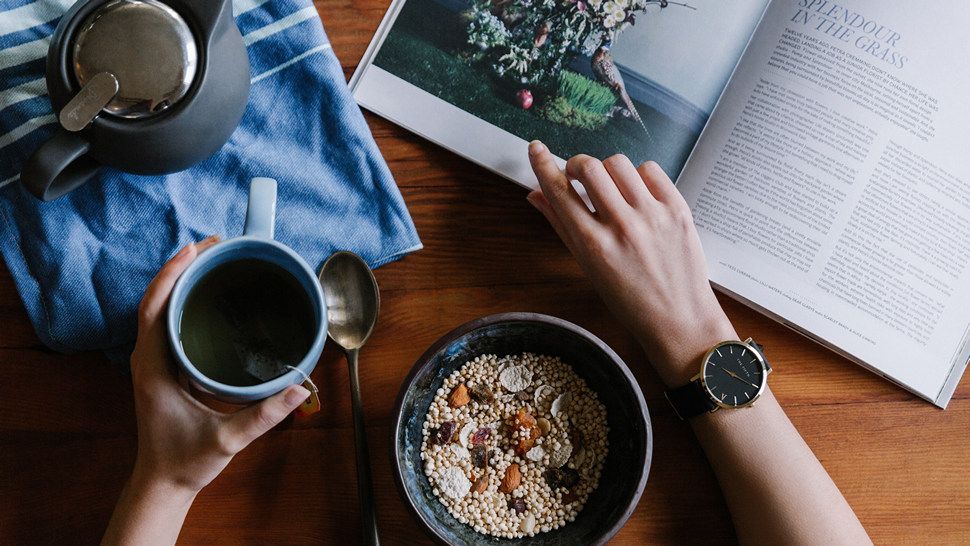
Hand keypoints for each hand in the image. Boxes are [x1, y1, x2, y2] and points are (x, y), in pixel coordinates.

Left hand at [129, 236, 308, 493]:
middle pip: (156, 299)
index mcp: (154, 368)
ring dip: (182, 280)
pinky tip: (208, 295)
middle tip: (216, 244)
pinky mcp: (164, 367)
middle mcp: (148, 359)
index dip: (172, 274)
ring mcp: (154, 362)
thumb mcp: (227, 439)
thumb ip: (264, 415)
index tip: (195, 249)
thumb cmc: (186, 461)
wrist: (163, 483)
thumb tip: (300, 389)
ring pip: (160, 308)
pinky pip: (168, 323)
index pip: (154, 308)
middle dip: (182, 267)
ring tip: (213, 259)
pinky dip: (184, 300)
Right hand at [526, 141, 736, 386]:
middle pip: (589, 167)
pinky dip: (638, 176)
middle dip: (577, 165)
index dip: (543, 164)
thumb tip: (535, 195)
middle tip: (579, 176)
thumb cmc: (629, 300)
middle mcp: (622, 226)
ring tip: (612, 189)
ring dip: (608, 170)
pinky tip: (637, 194)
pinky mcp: (678, 209)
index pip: (559, 192)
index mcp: (593, 245)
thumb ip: (561, 226)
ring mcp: (652, 216)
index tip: (536, 149)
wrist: (679, 319)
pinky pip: (650, 170)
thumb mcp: (588, 267)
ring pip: (619, 163)